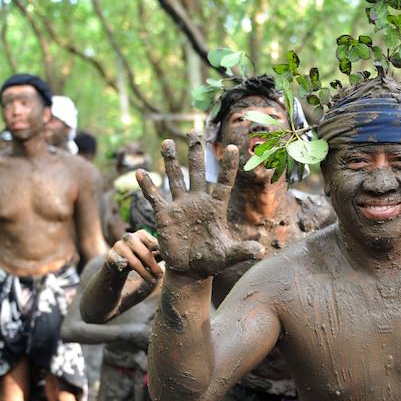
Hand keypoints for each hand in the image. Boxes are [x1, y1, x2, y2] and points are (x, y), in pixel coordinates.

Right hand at [106, 229, 163, 283]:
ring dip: (145, 273)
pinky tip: (141, 278)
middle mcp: (129, 237)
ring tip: (153, 280)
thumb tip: (174, 256)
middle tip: (160, 276)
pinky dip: (131, 273)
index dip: (161, 255)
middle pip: (145, 253)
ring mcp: (118, 246)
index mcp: (141, 234)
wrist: (118, 266)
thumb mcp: (150, 255)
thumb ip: (160, 254)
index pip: (154, 244)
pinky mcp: (110, 256)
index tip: (168, 264)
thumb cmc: (139, 259)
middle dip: (154, 266)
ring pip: (134, 262)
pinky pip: (122, 267)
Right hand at [137, 134, 264, 278]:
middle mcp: (197, 201)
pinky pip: (154, 197)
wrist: (190, 270)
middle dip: (195, 151)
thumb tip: (260, 251)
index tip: (232, 146)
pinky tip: (140, 172)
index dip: (227, 166)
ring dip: (170, 160)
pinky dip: (147, 186)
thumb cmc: (212, 261)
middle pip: (196, 171)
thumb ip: (242, 251)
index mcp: (215, 207)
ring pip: (175, 177)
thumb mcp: (228, 255)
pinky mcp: (164, 215)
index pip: (223, 182)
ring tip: (167, 142)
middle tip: (193, 131)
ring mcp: (180, 206)